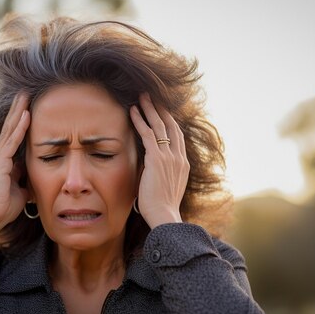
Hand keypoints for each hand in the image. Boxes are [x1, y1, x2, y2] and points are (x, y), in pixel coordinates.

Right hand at [0, 93, 30, 238]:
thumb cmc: (5, 207)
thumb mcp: (21, 189)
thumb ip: (25, 178)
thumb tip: (34, 174)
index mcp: (3, 161)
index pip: (13, 136)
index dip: (20, 121)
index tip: (27, 107)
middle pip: (10, 127)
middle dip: (18, 109)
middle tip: (24, 93)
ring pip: (10, 129)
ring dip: (18, 111)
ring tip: (24, 95)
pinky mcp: (0, 161)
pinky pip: (12, 140)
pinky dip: (20, 127)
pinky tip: (26, 114)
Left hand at [130, 94, 189, 228]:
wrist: (165, 216)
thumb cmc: (162, 208)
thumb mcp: (166, 188)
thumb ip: (161, 175)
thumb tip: (150, 172)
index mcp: (182, 164)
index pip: (177, 136)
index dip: (169, 121)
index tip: (162, 111)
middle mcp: (178, 157)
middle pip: (171, 126)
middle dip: (161, 109)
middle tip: (152, 97)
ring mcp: (169, 157)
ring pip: (159, 126)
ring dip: (149, 109)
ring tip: (141, 96)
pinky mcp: (156, 159)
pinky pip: (147, 134)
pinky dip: (140, 121)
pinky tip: (132, 111)